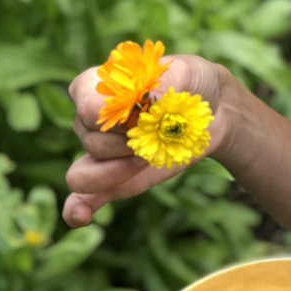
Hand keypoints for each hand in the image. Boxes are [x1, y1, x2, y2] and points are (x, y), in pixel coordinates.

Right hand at [63, 54, 225, 227]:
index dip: (119, 112)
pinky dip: (78, 209)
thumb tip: (139, 102)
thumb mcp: (182, 73)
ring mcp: (99, 152)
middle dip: (131, 141)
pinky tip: (82, 217)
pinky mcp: (114, 179)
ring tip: (149, 157)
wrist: (212, 110)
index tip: (149, 106)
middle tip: (160, 130)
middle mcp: (89, 121)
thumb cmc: (190, 84)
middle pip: (92, 140)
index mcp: (95, 86)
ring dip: (120, 170)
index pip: (86, 103)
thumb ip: (157, 85)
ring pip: (83, 173)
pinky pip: (82, 198)